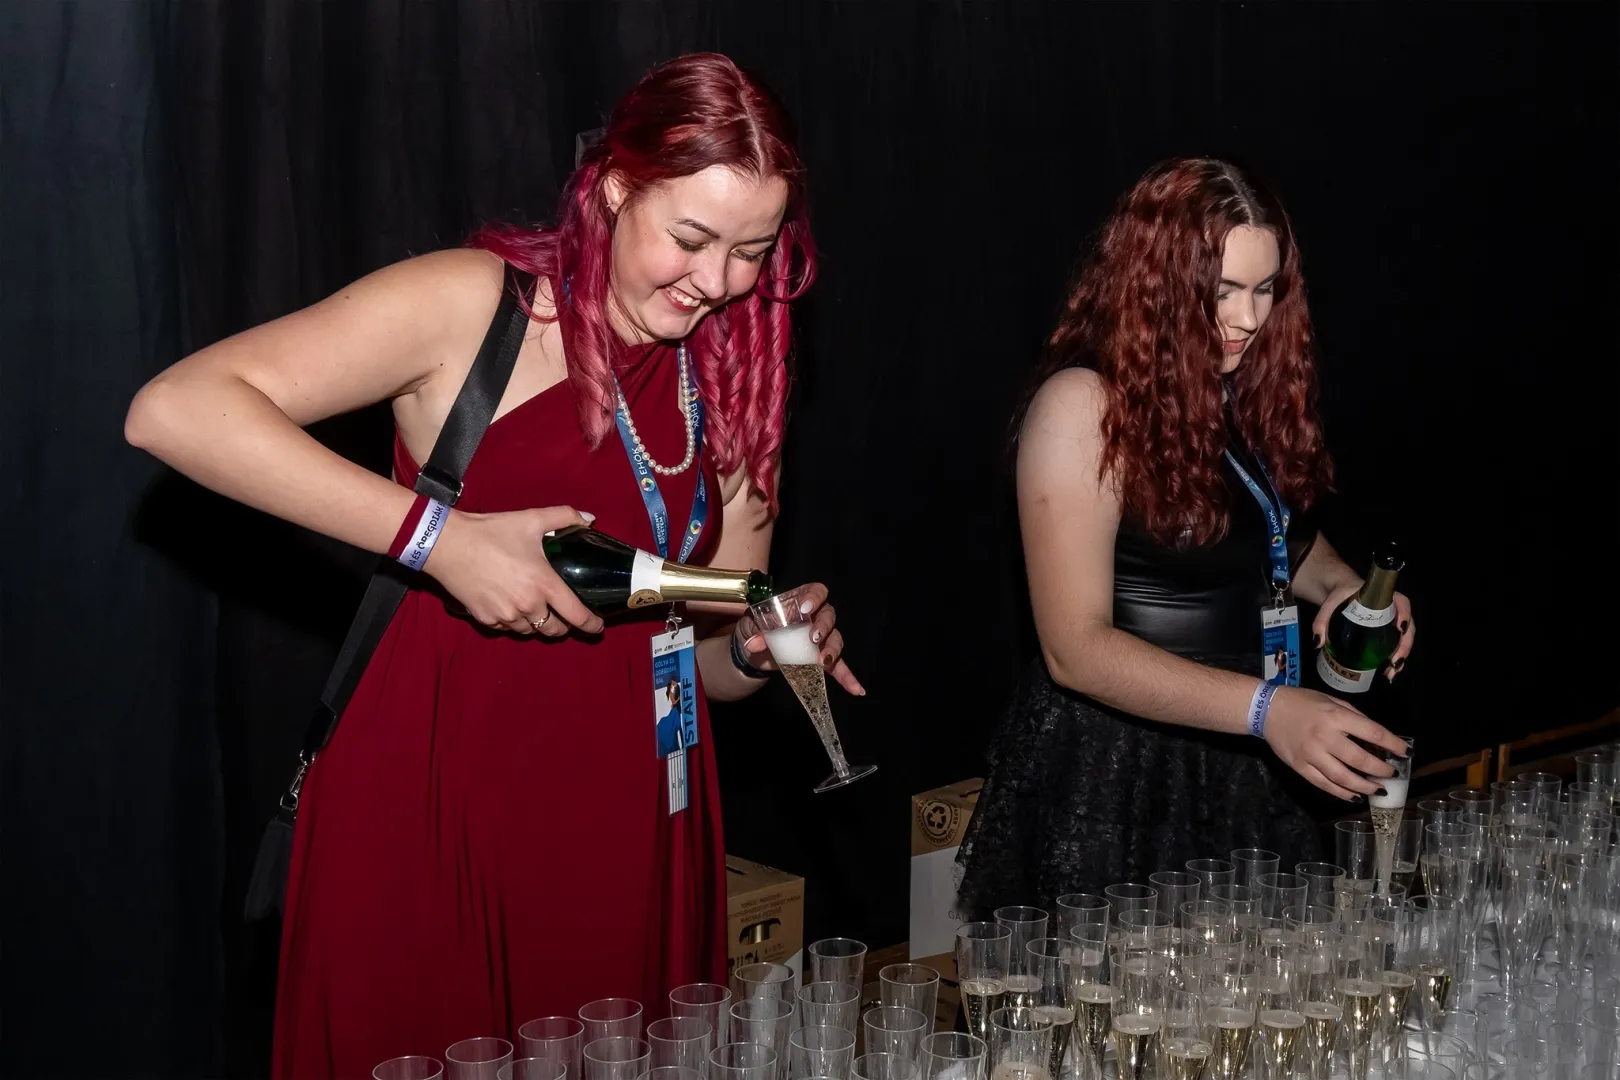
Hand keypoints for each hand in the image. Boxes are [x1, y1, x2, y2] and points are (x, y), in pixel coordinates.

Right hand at [427, 506, 604, 637]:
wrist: (447, 544)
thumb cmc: (491, 531)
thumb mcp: (531, 519)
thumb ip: (565, 517)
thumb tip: (589, 519)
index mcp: (544, 584)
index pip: (576, 615)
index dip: (591, 624)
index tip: (597, 626)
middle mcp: (528, 605)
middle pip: (554, 630)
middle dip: (564, 627)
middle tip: (565, 617)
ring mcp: (505, 615)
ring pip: (530, 631)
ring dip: (537, 624)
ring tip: (537, 610)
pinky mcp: (485, 619)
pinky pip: (507, 628)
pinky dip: (513, 622)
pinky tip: (512, 607)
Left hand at [733, 583, 866, 695]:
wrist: (753, 651)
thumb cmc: (756, 628)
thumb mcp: (750, 625)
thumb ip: (754, 630)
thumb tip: (754, 643)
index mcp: (800, 600)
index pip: (815, 591)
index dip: (814, 597)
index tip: (805, 608)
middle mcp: (815, 617)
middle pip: (828, 616)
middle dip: (824, 626)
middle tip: (813, 638)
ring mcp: (820, 639)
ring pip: (835, 639)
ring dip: (832, 649)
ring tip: (823, 661)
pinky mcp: (820, 659)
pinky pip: (838, 667)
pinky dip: (847, 677)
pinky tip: (856, 689)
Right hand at [1263, 686, 1407, 800]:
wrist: (1266, 709)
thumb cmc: (1303, 702)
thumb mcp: (1332, 701)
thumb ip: (1354, 718)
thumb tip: (1376, 738)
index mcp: (1335, 717)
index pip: (1372, 732)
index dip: (1393, 744)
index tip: (1406, 753)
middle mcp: (1324, 737)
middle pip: (1360, 759)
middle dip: (1381, 770)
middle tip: (1392, 774)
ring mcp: (1311, 755)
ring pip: (1343, 778)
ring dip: (1365, 786)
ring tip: (1378, 790)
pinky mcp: (1300, 767)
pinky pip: (1324, 785)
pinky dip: (1342, 793)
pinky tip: (1355, 796)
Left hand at [1312, 585, 1415, 680]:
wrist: (1342, 593)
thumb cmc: (1340, 595)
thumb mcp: (1329, 603)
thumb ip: (1321, 620)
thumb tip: (1317, 643)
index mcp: (1383, 596)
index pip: (1402, 603)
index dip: (1405, 614)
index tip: (1400, 627)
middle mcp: (1394, 609)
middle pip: (1408, 627)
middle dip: (1404, 646)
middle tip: (1394, 663)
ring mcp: (1393, 621)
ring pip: (1405, 639)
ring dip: (1401, 657)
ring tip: (1391, 673)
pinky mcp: (1388, 631)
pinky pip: (1397, 644)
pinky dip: (1395, 658)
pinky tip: (1388, 672)